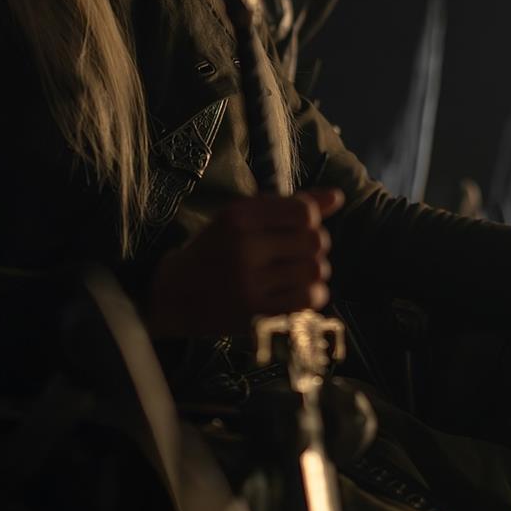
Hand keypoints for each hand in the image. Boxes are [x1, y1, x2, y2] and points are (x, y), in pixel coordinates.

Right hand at [145, 188, 344, 337]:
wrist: (173, 295)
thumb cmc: (215, 251)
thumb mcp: (243, 219)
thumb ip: (289, 206)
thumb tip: (338, 197)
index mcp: (239, 215)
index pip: (304, 212)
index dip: (312, 220)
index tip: (298, 229)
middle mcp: (244, 245)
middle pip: (314, 241)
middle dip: (315, 247)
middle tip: (298, 254)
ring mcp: (249, 281)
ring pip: (315, 271)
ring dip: (315, 272)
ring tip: (297, 274)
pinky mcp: (254, 312)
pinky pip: (307, 299)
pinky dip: (312, 295)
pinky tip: (298, 293)